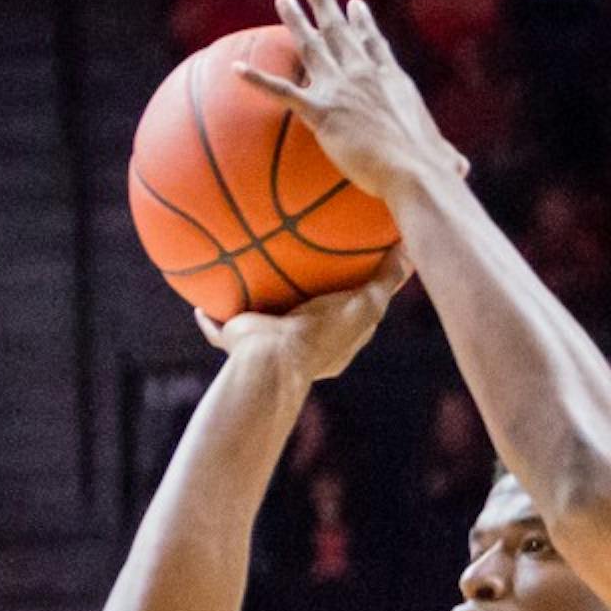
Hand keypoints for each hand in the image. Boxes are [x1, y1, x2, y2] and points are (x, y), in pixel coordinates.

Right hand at [196, 246, 410, 382]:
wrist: (273, 361)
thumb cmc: (321, 333)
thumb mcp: (365, 304)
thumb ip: (386, 279)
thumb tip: (409, 249)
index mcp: (332, 342)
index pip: (347, 315)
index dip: (351, 293)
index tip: (350, 269)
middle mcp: (300, 347)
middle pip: (301, 316)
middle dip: (300, 296)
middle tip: (297, 264)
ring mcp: (267, 346)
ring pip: (259, 322)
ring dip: (252, 304)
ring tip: (243, 272)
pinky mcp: (236, 344)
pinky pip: (218, 326)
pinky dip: (210, 316)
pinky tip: (201, 295)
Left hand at [235, 0, 466, 199]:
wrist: (413, 171)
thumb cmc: (430, 170)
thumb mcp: (443, 157)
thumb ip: (446, 159)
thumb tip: (461, 171)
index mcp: (392, 80)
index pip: (374, 44)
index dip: (364, 23)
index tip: (355, 5)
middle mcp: (365, 74)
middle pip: (340, 31)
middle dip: (325, 2)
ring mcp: (342, 89)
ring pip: (311, 46)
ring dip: (294, 20)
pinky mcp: (322, 112)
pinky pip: (282, 92)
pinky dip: (256, 80)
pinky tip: (235, 70)